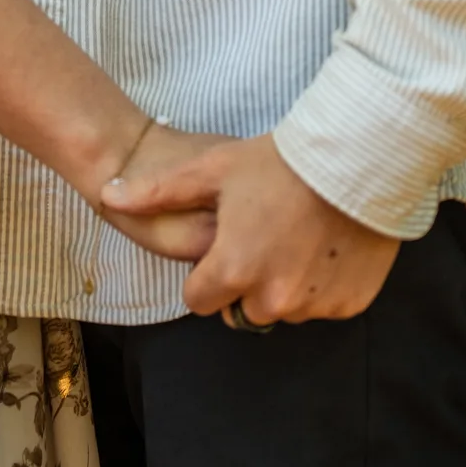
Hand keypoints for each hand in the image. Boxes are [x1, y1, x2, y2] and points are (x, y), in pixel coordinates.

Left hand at [104, 131, 400, 324]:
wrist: (358, 158)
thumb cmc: (280, 161)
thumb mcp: (214, 170)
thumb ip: (157, 193)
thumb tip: (107, 196)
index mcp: (232, 270)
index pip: (199, 300)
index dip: (205, 272)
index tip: (223, 241)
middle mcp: (272, 299)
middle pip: (241, 307)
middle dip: (245, 279)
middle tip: (263, 233)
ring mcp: (314, 305)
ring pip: (283, 308)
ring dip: (283, 283)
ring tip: (295, 234)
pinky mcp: (349, 305)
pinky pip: (321, 305)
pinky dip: (320, 283)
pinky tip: (324, 245)